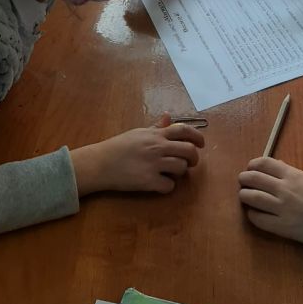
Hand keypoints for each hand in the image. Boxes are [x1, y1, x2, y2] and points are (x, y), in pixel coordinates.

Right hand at [71, 113, 204, 196]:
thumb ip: (156, 127)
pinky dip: (168, 186)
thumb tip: (169, 116)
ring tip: (172, 172)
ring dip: (181, 172)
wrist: (100, 163)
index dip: (197, 136)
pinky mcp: (148, 181)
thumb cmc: (118, 146)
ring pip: (181, 168)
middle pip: (189, 150)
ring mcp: (154, 164)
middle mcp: (158, 147)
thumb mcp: (139, 133)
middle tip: (190, 163)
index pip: (184, 130)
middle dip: (194, 158)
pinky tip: (160, 184)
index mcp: (156, 134)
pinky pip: (169, 186)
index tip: (201, 144)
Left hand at [238, 157, 302, 243]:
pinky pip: (258, 219)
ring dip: (244, 195)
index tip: (250, 168)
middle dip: (244, 178)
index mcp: (292, 175)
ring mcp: (280, 208)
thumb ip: (291, 172)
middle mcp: (283, 189)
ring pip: (252, 198)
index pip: (264, 163)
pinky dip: (252, 214)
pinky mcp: (280, 226)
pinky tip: (252, 213)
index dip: (253, 164)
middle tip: (242, 180)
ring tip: (244, 195)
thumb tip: (276, 165)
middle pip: (254, 179)